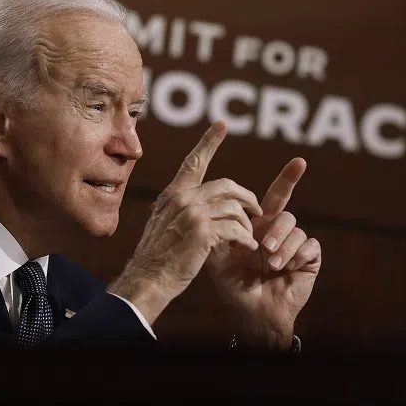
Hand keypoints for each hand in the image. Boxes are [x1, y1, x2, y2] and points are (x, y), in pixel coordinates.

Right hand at [109, 122, 262, 323]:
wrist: (149, 279)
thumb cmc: (158, 258)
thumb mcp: (164, 225)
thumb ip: (180, 209)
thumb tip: (196, 203)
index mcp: (173, 194)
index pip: (193, 162)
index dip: (208, 143)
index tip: (221, 126)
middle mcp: (182, 198)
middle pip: (226, 185)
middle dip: (246, 197)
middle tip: (256, 211)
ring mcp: (192, 213)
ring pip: (234, 207)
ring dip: (247, 223)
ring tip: (249, 237)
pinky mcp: (203, 231)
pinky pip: (236, 227)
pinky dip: (246, 238)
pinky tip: (248, 247)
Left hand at [207, 156, 321, 349]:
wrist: (251, 314)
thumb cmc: (233, 287)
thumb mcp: (218, 257)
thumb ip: (216, 231)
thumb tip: (208, 205)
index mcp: (255, 227)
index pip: (264, 198)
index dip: (281, 178)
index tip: (295, 159)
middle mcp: (276, 231)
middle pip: (283, 202)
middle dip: (288, 187)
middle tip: (289, 187)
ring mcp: (294, 243)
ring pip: (292, 224)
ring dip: (280, 241)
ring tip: (269, 260)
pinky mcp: (309, 258)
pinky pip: (308, 244)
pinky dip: (295, 254)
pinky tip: (284, 267)